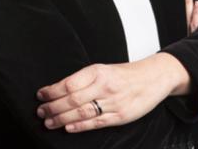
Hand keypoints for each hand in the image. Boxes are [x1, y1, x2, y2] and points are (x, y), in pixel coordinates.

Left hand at [36, 53, 189, 130]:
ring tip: (49, 122)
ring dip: (61, 119)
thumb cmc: (128, 74)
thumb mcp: (106, 70)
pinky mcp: (120, 115)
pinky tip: (68, 128)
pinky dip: (79, 127)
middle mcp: (106, 86)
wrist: (156, 76)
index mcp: (100, 72)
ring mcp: (114, 102)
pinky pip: (95, 123)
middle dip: (52, 108)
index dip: (51, 92)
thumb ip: (85, 80)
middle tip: (40, 112)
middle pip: (71, 100)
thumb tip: (57, 91)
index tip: (41, 96)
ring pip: (81, 113)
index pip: (68, 84)